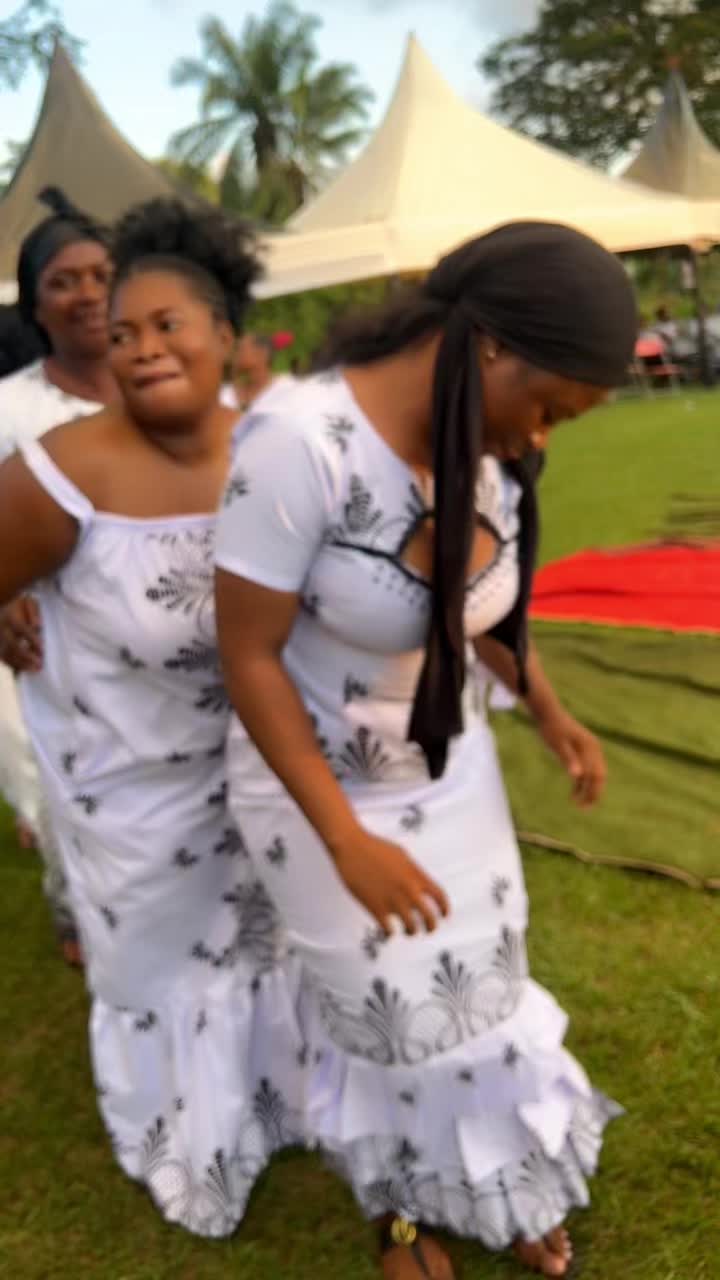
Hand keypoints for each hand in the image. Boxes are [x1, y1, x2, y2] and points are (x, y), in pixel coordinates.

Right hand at [0, 596, 42, 672]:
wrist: (5, 605)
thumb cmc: (22, 606)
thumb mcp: (29, 602)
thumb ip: (33, 611)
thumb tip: (37, 625)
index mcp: (10, 617)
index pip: (20, 628)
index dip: (31, 638)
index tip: (42, 647)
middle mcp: (2, 630)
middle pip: (12, 645)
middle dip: (26, 655)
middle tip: (40, 664)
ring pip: (6, 654)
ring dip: (21, 663)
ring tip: (35, 670)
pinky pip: (4, 659)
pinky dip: (14, 666)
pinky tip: (25, 671)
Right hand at [331, 826, 449, 935]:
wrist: (351, 846)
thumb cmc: (374, 847)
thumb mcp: (402, 855)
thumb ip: (413, 871)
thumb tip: (419, 884)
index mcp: (416, 875)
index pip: (439, 896)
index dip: (444, 909)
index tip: (444, 915)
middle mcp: (408, 889)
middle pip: (429, 917)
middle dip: (431, 927)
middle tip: (428, 930)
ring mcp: (393, 899)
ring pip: (411, 927)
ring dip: (412, 932)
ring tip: (409, 932)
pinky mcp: (376, 907)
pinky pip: (389, 929)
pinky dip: (390, 933)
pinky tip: (389, 931)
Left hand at [535, 708, 605, 807]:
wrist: (547, 713)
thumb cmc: (551, 729)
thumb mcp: (557, 745)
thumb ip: (567, 759)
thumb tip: (577, 776)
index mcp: (591, 748)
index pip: (596, 775)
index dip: (592, 792)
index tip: (582, 805)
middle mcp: (594, 749)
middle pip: (599, 776)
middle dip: (593, 793)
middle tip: (583, 809)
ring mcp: (589, 750)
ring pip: (594, 774)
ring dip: (588, 789)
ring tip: (578, 804)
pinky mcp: (582, 751)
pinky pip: (587, 770)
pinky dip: (582, 782)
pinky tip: (574, 793)